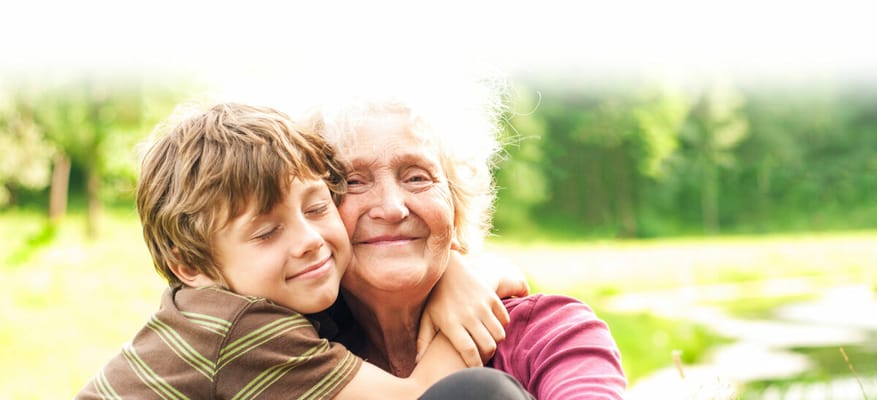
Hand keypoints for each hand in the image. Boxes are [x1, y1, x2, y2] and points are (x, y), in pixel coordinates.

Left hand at [416, 252, 509, 366]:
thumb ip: (424, 341)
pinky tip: (492, 326)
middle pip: (488, 346)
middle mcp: (468, 314)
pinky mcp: (491, 296)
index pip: (469, 351)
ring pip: (499, 334)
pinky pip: (504, 319)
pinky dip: (501, 326)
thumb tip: (419, 363)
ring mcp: (481, 304)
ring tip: (487, 341)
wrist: (448, 269)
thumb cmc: (436, 298)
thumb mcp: (427, 318)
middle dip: (487, 356)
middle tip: (482, 356)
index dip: (474, 365)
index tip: (474, 370)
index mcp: (451, 323)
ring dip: (495, 341)